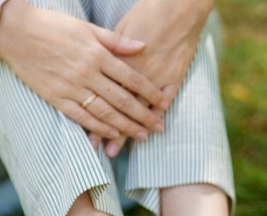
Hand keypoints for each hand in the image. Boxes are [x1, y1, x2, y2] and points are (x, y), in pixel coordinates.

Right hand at [0, 0, 168, 141]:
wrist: (16, 33)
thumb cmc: (54, 27)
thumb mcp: (87, 28)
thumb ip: (116, 41)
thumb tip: (142, 46)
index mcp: (97, 54)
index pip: (131, 77)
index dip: (149, 92)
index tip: (163, 102)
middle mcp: (87, 72)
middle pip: (122, 99)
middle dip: (143, 114)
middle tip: (158, 127)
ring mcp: (72, 87)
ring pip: (105, 112)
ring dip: (125, 126)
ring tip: (141, 136)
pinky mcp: (57, 99)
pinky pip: (82, 117)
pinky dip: (99, 128)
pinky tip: (113, 136)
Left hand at [103, 0, 214, 155]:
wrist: (179, 6)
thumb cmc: (147, 13)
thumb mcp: (121, 28)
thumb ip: (109, 50)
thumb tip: (96, 65)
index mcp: (115, 61)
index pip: (101, 94)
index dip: (93, 115)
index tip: (88, 134)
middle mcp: (133, 73)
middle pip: (116, 107)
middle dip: (107, 130)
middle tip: (100, 151)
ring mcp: (154, 77)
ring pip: (138, 109)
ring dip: (130, 130)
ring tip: (120, 148)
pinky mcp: (172, 77)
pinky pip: (163, 101)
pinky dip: (157, 115)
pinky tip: (153, 128)